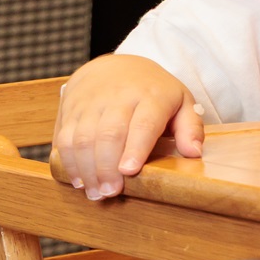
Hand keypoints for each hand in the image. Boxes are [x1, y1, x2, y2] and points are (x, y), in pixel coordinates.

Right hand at [52, 54, 203, 199]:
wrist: (115, 66)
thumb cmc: (154, 91)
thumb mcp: (181, 101)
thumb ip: (190, 127)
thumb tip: (194, 153)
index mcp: (152, 95)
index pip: (143, 122)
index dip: (136, 147)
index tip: (129, 171)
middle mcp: (119, 97)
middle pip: (109, 133)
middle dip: (107, 166)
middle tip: (111, 192)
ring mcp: (92, 103)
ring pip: (84, 137)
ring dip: (87, 169)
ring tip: (95, 193)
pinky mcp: (71, 110)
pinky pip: (64, 137)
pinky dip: (68, 162)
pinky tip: (79, 180)